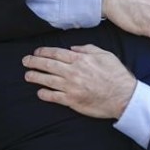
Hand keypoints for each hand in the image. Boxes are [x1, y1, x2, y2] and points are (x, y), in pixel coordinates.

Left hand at [22, 45, 136, 118]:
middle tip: (25, 61)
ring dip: (35, 77)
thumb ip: (87, 49)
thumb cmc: (116, 75)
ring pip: (47, 80)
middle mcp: (73, 72)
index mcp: (80, 60)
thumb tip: (73, 49)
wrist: (124, 96)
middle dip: (34, 62)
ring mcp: (71, 87)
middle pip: (48, 65)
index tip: (36, 52)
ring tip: (27, 75)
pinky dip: (45, 94)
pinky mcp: (72, 100)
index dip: (43, 52)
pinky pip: (54, 97)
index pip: (56, 53)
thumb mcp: (105, 55)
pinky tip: (39, 92)